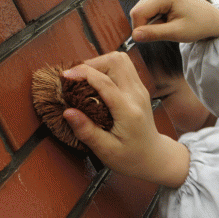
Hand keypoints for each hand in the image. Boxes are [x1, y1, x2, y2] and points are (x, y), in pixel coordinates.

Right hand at [62, 52, 189, 187]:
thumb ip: (87, 131)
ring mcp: (140, 89)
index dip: (83, 74)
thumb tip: (67, 112)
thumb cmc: (130, 158)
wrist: (154, 157)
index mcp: (128, 111)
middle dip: (92, 64)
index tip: (64, 76)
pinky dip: (106, 67)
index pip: (106, 82)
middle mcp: (137, 95)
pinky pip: (122, 66)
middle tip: (76, 79)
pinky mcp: (138, 87)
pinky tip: (96, 82)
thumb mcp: (106, 151)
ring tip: (85, 79)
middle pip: (116, 61)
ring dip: (99, 63)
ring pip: (120, 59)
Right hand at [129, 0, 218, 42]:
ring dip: (151, 24)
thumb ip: (154, 34)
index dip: (140, 29)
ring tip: (168, 25)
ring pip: (140, 12)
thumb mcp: (176, 33)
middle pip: (137, 11)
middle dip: (147, 26)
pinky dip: (154, 20)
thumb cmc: (198, 25)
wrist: (211, 18)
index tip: (152, 39)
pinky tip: (168, 21)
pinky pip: (147, 11)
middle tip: (166, 30)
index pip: (137, 13)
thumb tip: (134, 36)